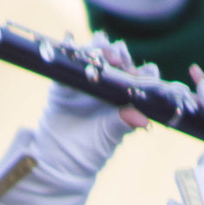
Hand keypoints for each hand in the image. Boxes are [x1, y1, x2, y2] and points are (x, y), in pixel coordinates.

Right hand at [34, 40, 156, 184]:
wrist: (60, 160)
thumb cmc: (91, 151)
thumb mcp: (109, 137)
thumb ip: (123, 124)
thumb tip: (143, 119)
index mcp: (124, 97)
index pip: (138, 76)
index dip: (142, 71)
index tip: (143, 72)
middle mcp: (108, 85)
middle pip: (117, 60)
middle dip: (120, 55)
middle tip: (119, 60)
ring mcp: (86, 80)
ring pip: (95, 55)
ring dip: (100, 49)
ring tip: (103, 52)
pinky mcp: (65, 80)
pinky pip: (69, 61)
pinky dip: (71, 50)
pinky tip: (72, 43)